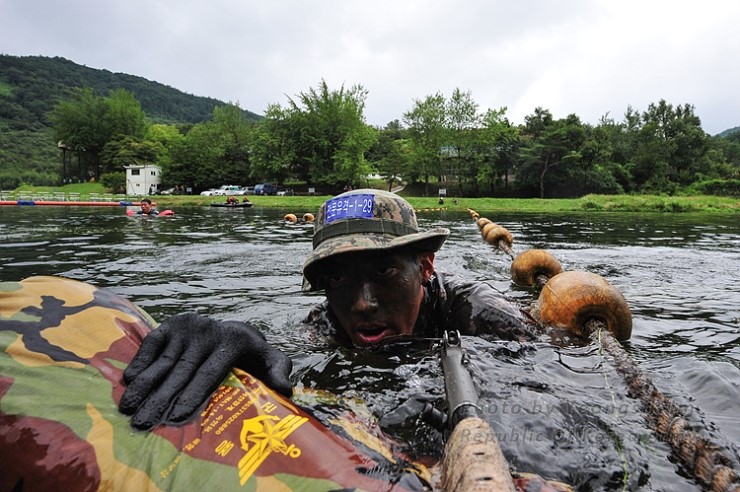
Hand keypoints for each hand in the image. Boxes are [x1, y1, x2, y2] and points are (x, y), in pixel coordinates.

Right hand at [119, 313, 292, 429]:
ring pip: (163, 361)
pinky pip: (152, 344)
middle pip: (181, 371)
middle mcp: (208, 332)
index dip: (193, 394)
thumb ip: (278, 372)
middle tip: (143, 422)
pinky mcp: (171, 323)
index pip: (209, 373)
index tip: (177, 415)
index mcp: (232, 343)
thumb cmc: (252, 356)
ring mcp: (188, 327)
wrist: (233, 330)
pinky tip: (128, 381)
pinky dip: (140, 362)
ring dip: (143, 385)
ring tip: (128, 408)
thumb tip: (284, 390)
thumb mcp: (271, 360)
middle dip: (161, 398)